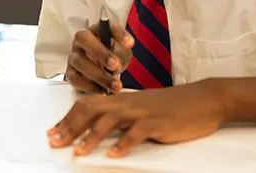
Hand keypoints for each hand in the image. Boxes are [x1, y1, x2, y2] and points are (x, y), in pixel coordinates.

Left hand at [48, 80, 224, 157]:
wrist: (202, 99)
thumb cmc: (171, 106)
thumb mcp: (141, 108)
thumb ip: (121, 116)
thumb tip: (98, 128)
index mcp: (121, 100)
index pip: (86, 105)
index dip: (67, 118)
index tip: (53, 132)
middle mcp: (126, 103)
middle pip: (90, 110)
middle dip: (70, 126)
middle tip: (55, 142)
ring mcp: (142, 112)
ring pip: (109, 121)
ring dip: (91, 136)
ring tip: (79, 151)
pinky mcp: (157, 123)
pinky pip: (137, 133)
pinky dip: (124, 144)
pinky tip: (114, 155)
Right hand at [66, 22, 133, 93]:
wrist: (100, 69)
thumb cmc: (110, 56)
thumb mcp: (120, 49)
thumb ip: (123, 47)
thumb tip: (126, 47)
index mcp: (95, 30)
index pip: (104, 25)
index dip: (117, 34)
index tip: (129, 43)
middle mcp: (80, 41)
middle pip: (83, 40)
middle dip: (101, 54)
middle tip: (115, 67)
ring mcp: (73, 56)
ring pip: (79, 62)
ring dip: (99, 76)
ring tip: (115, 86)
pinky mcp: (70, 73)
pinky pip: (75, 79)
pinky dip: (89, 86)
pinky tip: (103, 91)